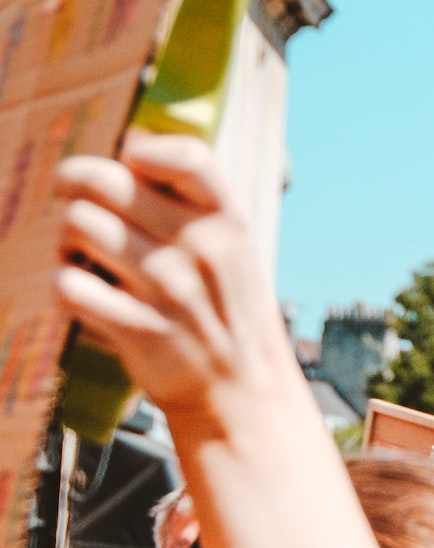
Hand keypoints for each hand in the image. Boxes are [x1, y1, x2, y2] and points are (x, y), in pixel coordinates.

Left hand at [53, 131, 296, 426]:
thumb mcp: (234, 250)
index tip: (132, 166)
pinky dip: (64, 286)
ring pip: (77, 227)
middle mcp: (201, 250)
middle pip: (103, 182)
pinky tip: (84, 293)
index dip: (141, 152)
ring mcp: (170, 290)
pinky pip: (67, 285)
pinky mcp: (138, 329)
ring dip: (65, 241)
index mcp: (229, 223)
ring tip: (81, 256)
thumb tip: (133, 140)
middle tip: (79, 204)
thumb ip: (193, 199)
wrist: (242, 394)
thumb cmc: (228, 311)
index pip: (185, 157)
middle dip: (76, 188)